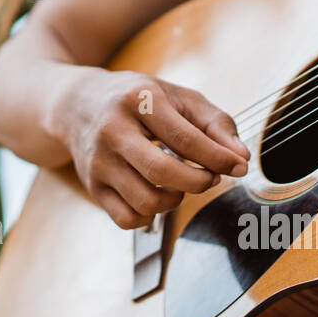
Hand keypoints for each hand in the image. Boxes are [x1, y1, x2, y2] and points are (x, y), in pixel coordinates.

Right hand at [52, 69, 249, 229]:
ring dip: (176, 200)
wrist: (77, 104)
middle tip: (210, 177)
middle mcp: (113, 130)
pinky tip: (157, 195)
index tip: (238, 167)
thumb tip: (240, 159)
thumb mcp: (177, 97)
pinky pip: (127, 219)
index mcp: (138, 100)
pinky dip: (150, 216)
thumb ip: (214, 123)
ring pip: (146, 202)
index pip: (185, 138)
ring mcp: (99, 161)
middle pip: (163, 173)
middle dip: (199, 182)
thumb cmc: (138, 101)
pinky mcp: (92, 186)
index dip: (218, 158)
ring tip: (181, 184)